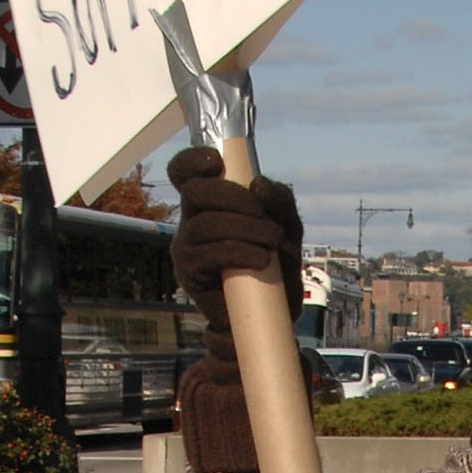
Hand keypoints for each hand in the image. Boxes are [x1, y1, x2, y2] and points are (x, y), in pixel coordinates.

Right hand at [168, 148, 304, 350]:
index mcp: (209, 202)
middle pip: (195, 191)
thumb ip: (280, 201)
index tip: (217, 162)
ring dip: (245, 229)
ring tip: (272, 242)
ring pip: (206, 223)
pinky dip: (239, 253)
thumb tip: (259, 184)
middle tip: (263, 214)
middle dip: (233, 197)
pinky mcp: (190, 273)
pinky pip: (209, 254)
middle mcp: (191, 219)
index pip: (184, 172)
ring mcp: (186, 246)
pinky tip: (260, 260)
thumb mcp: (288, 227)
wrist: (273, 312)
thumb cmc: (277, 265)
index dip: (192, 160)